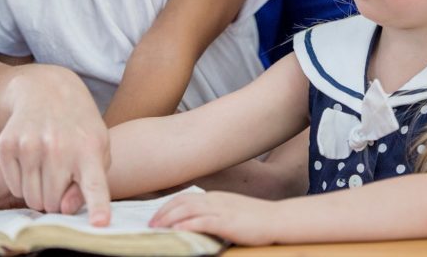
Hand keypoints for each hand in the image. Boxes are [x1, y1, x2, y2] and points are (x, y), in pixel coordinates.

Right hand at [0, 65, 111, 224]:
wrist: (46, 91)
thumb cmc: (78, 127)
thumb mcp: (97, 149)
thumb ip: (90, 183)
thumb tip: (65, 209)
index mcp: (88, 150)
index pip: (94, 185)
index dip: (98, 207)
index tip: (100, 224)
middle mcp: (58, 147)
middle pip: (52, 203)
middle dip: (55, 201)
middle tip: (60, 182)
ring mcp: (30, 145)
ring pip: (30, 198)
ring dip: (38, 193)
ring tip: (46, 171)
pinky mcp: (7, 145)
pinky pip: (13, 186)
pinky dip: (22, 183)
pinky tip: (31, 162)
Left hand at [149, 191, 278, 245]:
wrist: (278, 219)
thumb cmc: (255, 218)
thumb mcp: (231, 211)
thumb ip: (214, 212)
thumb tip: (197, 220)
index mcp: (215, 197)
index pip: (184, 197)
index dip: (167, 205)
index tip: (155, 215)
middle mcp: (215, 200)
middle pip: (182, 202)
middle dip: (163, 212)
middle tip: (149, 223)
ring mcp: (221, 210)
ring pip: (188, 210)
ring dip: (169, 218)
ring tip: (156, 227)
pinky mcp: (227, 222)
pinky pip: (203, 221)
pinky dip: (187, 224)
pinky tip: (176, 229)